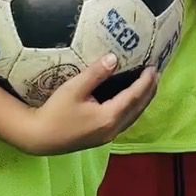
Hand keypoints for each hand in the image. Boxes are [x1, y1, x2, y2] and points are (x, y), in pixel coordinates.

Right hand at [27, 56, 157, 154]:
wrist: (39, 137)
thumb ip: (96, 73)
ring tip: (149, 85)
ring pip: (133, 116)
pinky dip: (133, 108)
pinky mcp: (102, 137)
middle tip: (156, 73)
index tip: (153, 67)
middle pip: (138, 108)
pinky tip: (131, 101)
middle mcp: (113, 128)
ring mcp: (108, 135)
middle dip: (149, 90)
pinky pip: (125, 121)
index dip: (145, 81)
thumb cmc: (54, 112)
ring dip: (143, 100)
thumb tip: (114, 58)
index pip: (134, 96)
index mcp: (109, 116)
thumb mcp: (74, 88)